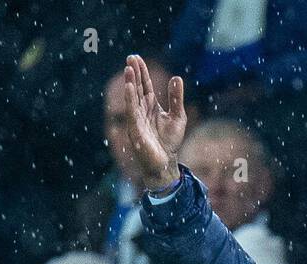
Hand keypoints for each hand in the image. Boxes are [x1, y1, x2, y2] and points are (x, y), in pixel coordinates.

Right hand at [123, 54, 187, 190]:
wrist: (166, 163)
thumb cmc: (170, 141)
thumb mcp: (178, 117)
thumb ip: (176, 99)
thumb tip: (177, 77)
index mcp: (151, 106)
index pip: (144, 85)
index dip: (141, 72)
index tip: (136, 58)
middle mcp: (141, 110)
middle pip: (137, 88)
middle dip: (133, 73)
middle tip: (130, 57)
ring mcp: (136, 119)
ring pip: (132, 97)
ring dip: (130, 83)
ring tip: (129, 68)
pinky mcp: (135, 129)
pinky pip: (131, 111)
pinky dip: (130, 99)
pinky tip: (129, 87)